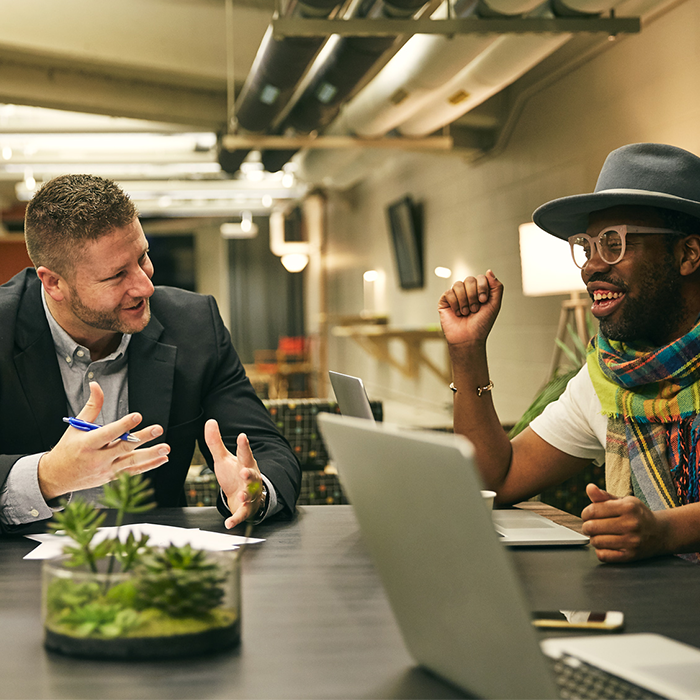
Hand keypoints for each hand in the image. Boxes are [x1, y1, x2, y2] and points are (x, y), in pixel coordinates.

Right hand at [38, 382, 169, 500]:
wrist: (57, 477)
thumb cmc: (68, 449)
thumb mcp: (76, 426)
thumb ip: (91, 406)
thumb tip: (96, 385)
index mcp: (87, 444)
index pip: (108, 433)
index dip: (123, 425)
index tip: (137, 416)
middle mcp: (98, 458)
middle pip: (124, 447)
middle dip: (142, 438)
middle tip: (158, 429)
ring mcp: (106, 469)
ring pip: (131, 462)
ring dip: (151, 455)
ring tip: (166, 448)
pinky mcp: (112, 477)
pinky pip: (133, 472)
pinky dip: (149, 466)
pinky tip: (162, 459)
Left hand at [204, 419, 264, 528]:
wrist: (244, 497)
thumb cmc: (233, 475)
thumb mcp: (223, 459)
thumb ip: (216, 442)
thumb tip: (210, 421)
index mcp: (245, 464)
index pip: (245, 453)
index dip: (244, 446)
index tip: (242, 436)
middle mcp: (251, 479)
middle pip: (252, 475)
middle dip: (249, 474)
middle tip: (244, 471)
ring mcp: (250, 494)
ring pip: (251, 495)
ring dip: (246, 495)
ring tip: (241, 495)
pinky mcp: (246, 509)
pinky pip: (242, 515)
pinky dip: (236, 520)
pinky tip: (228, 524)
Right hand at [438, 270, 503, 347]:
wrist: (468, 338)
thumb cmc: (481, 324)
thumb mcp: (495, 305)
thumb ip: (496, 287)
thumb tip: (489, 271)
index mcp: (479, 291)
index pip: (480, 278)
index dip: (482, 288)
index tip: (483, 301)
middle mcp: (467, 291)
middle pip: (469, 279)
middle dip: (473, 295)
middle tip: (474, 309)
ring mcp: (455, 295)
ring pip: (458, 285)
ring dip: (464, 301)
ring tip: (466, 312)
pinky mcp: (445, 301)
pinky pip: (449, 293)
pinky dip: (455, 304)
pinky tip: (457, 313)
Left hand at [581, 483, 667, 561]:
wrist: (661, 533)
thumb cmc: (637, 514)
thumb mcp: (624, 501)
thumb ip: (604, 496)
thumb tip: (589, 487)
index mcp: (628, 507)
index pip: (593, 510)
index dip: (585, 513)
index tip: (587, 515)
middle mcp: (631, 524)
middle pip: (592, 527)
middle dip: (587, 526)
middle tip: (591, 526)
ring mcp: (632, 541)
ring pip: (596, 542)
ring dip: (594, 538)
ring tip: (600, 535)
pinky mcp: (631, 556)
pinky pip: (603, 555)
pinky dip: (600, 550)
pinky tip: (606, 545)